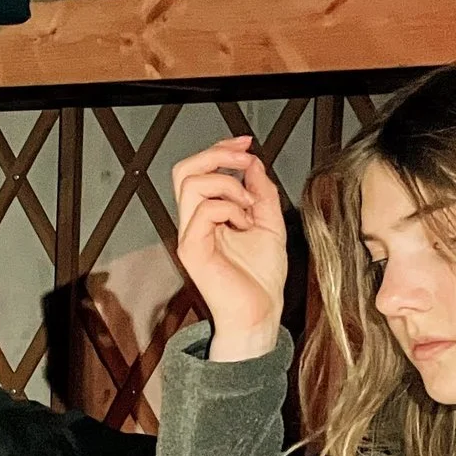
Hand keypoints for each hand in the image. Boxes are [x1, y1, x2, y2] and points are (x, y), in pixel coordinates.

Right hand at [169, 135, 286, 362]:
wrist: (260, 312)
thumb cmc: (261, 278)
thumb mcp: (270, 224)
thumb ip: (262, 193)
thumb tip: (254, 164)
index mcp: (208, 216)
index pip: (198, 171)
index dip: (219, 149)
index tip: (246, 143)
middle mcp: (193, 222)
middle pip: (184, 170)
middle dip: (218, 155)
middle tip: (244, 160)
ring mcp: (190, 235)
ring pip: (193, 184)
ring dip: (229, 186)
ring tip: (248, 206)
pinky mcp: (192, 250)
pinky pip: (204, 211)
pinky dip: (230, 209)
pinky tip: (244, 224)